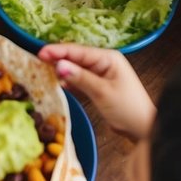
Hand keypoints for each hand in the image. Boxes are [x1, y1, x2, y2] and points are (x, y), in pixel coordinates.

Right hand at [38, 44, 155, 139]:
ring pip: (76, 69)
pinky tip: (59, 84)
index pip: (78, 51)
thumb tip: (59, 65)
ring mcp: (101, 75)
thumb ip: (80, 78)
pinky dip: (69, 82)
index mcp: (108, 58)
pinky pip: (79, 80)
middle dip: (58, 59)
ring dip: (62, 70)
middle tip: (37, 61)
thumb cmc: (128, 109)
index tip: (40, 53)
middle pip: (76, 58)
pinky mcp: (98, 87)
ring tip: (44, 71)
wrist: (144, 129)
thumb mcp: (102, 92)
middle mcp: (104, 63)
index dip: (58, 51)